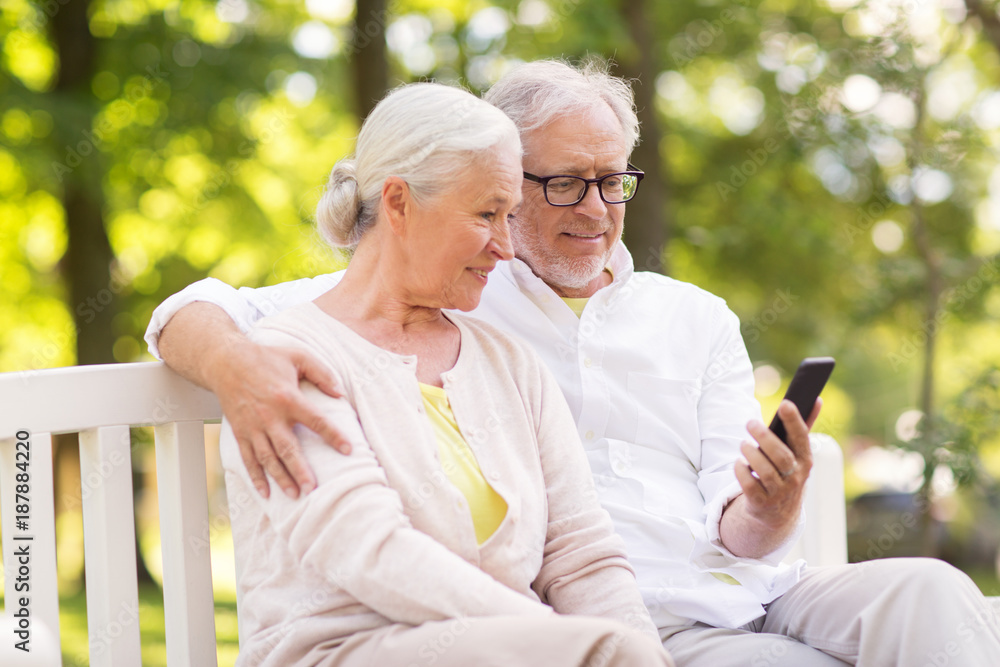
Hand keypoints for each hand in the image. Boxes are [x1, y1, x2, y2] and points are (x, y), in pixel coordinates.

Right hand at [210, 338, 350, 498]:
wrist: (226, 361)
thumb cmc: (266, 358)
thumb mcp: (298, 356)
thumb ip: (322, 373)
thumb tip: (340, 392)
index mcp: (288, 397)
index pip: (316, 420)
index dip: (333, 435)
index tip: (348, 449)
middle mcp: (270, 415)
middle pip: (288, 447)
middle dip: (300, 470)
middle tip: (313, 488)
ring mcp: (253, 426)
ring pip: (268, 457)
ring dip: (281, 478)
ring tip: (295, 495)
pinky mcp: (240, 432)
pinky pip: (248, 458)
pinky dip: (256, 476)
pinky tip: (265, 492)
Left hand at [734, 398, 821, 532]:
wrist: (777, 512)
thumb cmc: (786, 471)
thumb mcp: (797, 453)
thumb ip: (804, 426)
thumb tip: (816, 399)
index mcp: (805, 460)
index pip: (802, 438)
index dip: (794, 421)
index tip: (785, 404)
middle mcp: (796, 477)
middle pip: (780, 455)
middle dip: (764, 437)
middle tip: (750, 423)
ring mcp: (779, 492)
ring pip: (764, 470)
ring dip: (750, 453)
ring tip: (743, 444)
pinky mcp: (762, 502)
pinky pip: (749, 485)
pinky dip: (741, 470)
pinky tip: (739, 462)